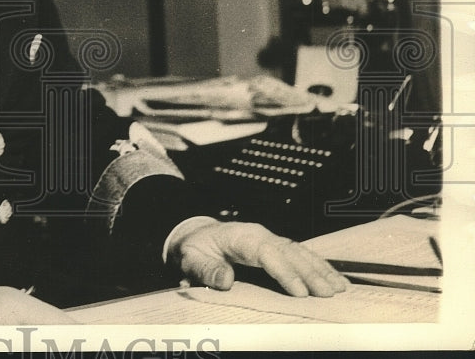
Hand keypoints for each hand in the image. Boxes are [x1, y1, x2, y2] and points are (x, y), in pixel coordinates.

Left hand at [170, 220, 347, 297]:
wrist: (199, 236)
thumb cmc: (196, 249)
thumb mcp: (191, 258)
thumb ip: (206, 269)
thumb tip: (224, 280)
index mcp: (239, 237)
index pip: (265, 252)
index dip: (284, 271)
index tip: (299, 292)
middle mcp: (260, 235)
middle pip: (288, 252)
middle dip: (309, 273)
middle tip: (327, 295)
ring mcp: (270, 239)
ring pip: (300, 252)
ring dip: (320, 270)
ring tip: (338, 289)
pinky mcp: (277, 248)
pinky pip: (302, 255)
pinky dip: (320, 267)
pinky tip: (335, 279)